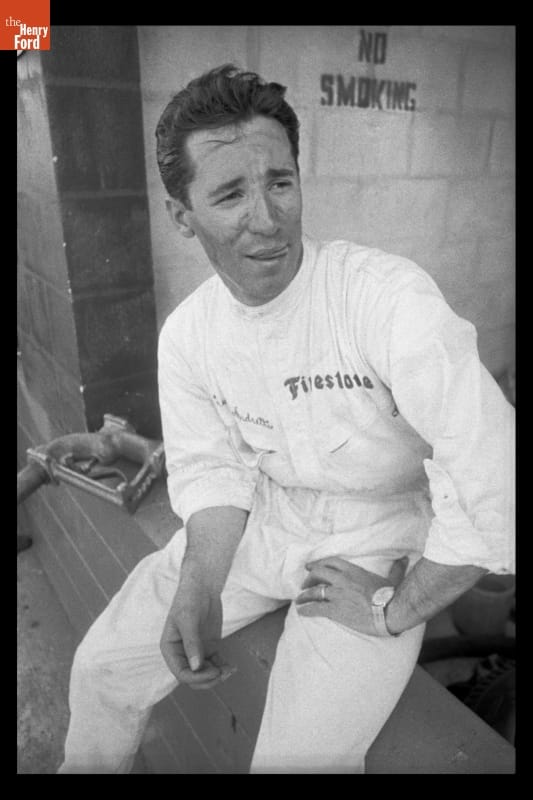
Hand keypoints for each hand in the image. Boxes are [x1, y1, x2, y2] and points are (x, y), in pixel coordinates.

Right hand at [160, 558, 235, 689]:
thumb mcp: (188, 620)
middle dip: (208, 679)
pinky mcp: (209, 647)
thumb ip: (192, 644)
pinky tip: (232, 667)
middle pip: (193, 678)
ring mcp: (196, 651)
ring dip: (217, 676)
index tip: (213, 672)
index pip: (180, 673)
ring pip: (205, 674)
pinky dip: (223, 668)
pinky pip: (215, 664)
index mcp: (170, 649)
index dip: (196, 677)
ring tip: (230, 670)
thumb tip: (196, 667)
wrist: (202, 586)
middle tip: (223, 673)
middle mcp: (182, 653)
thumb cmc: (189, 599)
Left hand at [295, 556, 408, 635]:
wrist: (389, 612)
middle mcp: (342, 580)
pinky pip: (316, 608)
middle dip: (309, 578)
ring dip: (305, 596)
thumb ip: (396, 568)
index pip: (331, 562)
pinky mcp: (335, 610)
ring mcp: (337, 594)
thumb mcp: (393, 578)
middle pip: (319, 574)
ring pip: (314, 592)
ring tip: (299, 600)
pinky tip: (301, 612)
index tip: (311, 566)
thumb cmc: (392, 595)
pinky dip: (306, 610)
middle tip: (304, 584)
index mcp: (353, 570)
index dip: (319, 564)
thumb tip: (405, 559)